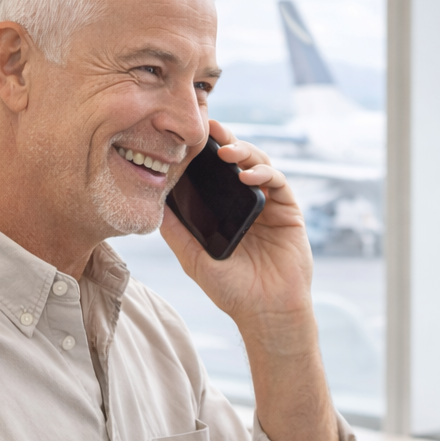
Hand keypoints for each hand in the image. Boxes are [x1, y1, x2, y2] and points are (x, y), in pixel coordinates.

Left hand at [162, 119, 339, 440]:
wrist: (265, 312)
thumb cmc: (231, 290)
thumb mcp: (194, 257)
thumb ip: (175, 230)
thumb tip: (150, 201)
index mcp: (224, 210)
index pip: (212, 172)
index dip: (202, 151)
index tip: (186, 135)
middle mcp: (245, 202)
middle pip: (236, 161)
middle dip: (224, 141)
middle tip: (209, 128)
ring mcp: (269, 205)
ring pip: (258, 164)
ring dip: (243, 152)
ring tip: (226, 152)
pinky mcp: (289, 211)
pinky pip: (277, 182)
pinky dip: (263, 173)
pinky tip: (246, 176)